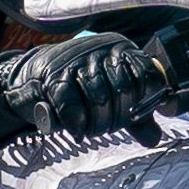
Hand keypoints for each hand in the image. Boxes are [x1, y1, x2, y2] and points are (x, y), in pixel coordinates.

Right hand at [0, 33, 173, 136]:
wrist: (34, 80)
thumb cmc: (77, 89)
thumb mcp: (110, 100)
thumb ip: (133, 118)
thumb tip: (154, 139)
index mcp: (121, 50)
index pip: (145, 72)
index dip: (144, 98)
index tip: (134, 116)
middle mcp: (101, 50)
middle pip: (123, 88)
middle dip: (117, 117)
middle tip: (107, 128)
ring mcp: (77, 61)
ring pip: (99, 97)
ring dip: (97, 123)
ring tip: (91, 130)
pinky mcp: (54, 76)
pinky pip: (72, 104)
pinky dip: (77, 123)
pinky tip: (78, 131)